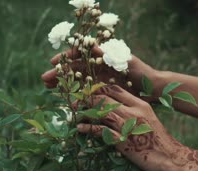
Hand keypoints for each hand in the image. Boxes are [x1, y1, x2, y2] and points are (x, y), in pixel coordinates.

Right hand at [41, 46, 158, 97]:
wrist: (152, 88)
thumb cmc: (141, 72)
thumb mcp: (125, 60)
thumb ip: (107, 54)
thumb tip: (89, 44)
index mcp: (101, 57)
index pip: (79, 54)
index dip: (65, 58)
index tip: (53, 63)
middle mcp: (97, 67)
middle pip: (73, 68)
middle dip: (59, 73)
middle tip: (45, 80)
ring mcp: (98, 79)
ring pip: (76, 80)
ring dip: (62, 83)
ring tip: (49, 88)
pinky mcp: (101, 91)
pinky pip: (83, 93)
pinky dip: (73, 94)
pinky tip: (63, 97)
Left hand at [77, 85, 190, 170]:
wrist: (171, 159)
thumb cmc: (158, 142)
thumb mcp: (148, 121)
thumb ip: (133, 113)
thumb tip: (115, 112)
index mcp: (140, 105)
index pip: (115, 90)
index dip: (98, 89)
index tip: (87, 92)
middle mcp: (133, 112)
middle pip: (105, 99)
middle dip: (87, 99)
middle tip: (75, 103)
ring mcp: (128, 126)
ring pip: (100, 112)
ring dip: (85, 112)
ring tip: (75, 114)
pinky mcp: (123, 141)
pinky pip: (101, 131)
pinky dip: (88, 128)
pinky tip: (80, 129)